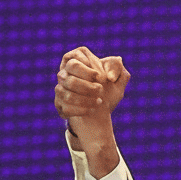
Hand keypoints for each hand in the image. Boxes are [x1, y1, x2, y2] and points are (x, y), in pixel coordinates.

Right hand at [54, 46, 126, 175]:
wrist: (101, 125)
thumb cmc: (110, 101)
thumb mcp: (120, 85)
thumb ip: (120, 70)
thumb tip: (110, 72)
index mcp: (79, 66)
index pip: (76, 54)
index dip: (90, 65)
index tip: (103, 78)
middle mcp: (65, 76)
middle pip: (68, 70)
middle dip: (87, 81)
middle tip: (102, 92)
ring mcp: (60, 91)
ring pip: (63, 86)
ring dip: (84, 95)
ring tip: (98, 103)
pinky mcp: (60, 108)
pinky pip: (63, 104)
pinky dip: (79, 108)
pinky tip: (91, 112)